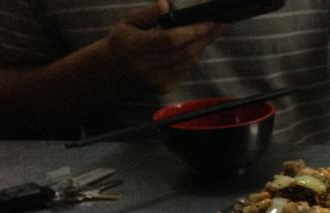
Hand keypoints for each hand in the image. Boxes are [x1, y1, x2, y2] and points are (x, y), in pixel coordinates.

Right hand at [103, 0, 220, 93]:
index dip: (193, 31)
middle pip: (184, 52)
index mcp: (136, 47)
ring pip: (187, 62)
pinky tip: (197, 45)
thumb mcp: (127, 22)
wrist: (110, 72)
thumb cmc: (121, 42)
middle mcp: (147, 67)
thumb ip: (147, 13)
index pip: (171, 39)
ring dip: (201, 47)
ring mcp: (157, 80)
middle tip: (219, 24)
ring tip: (211, 32)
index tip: (209, 21)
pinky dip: (192, 56)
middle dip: (204, 38)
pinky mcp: (163, 88)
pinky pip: (184, 70)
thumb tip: (167, 5)